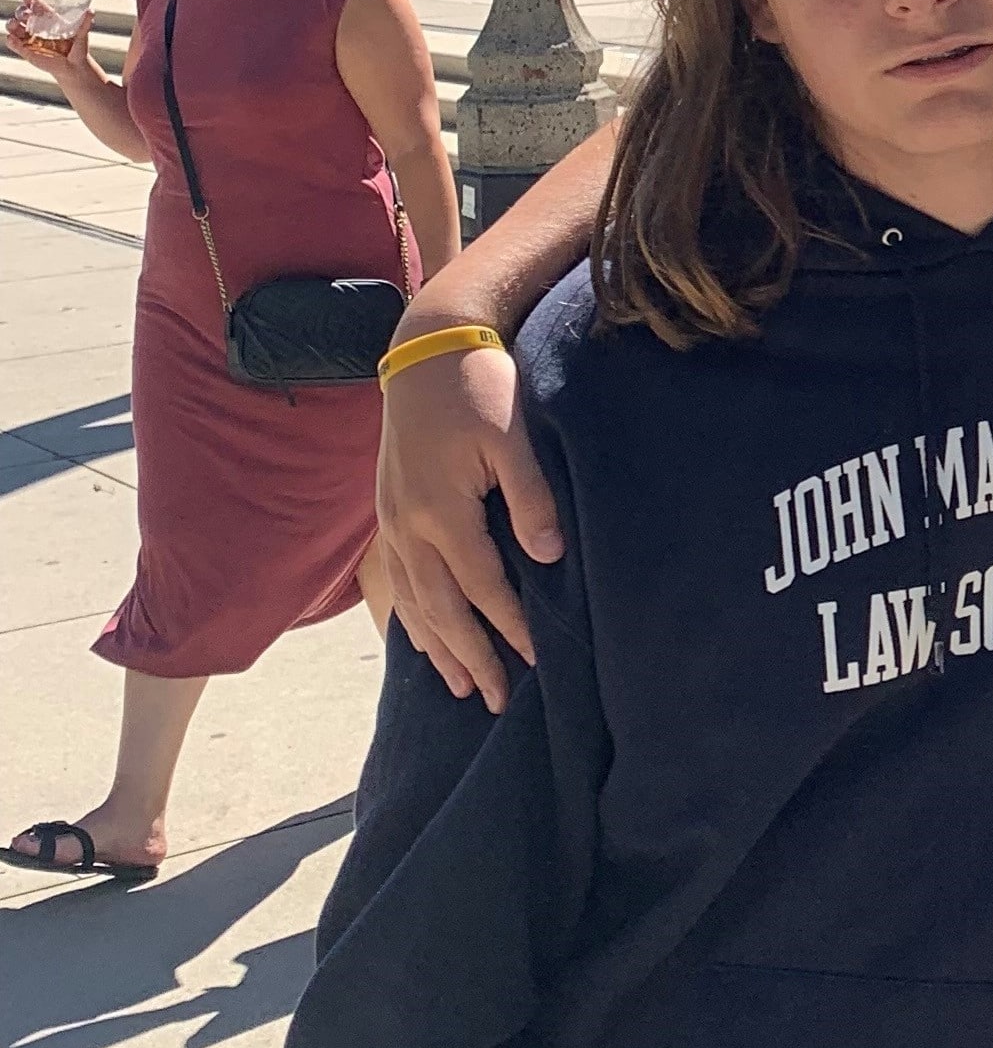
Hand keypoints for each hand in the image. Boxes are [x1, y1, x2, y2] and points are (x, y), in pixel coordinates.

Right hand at [4, 1, 89, 72]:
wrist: (73, 66)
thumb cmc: (77, 47)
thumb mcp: (81, 35)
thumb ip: (85, 24)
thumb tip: (91, 11)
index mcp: (49, 19)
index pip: (36, 5)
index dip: (30, 0)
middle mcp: (37, 26)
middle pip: (22, 14)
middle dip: (21, 11)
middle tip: (27, 14)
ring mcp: (30, 38)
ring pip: (14, 27)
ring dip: (11, 24)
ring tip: (15, 24)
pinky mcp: (26, 51)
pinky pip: (14, 44)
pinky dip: (11, 41)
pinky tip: (13, 39)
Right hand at [374, 337, 562, 711]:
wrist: (427, 348)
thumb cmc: (479, 385)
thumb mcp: (513, 433)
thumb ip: (530, 496)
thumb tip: (549, 557)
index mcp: (442, 512)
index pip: (482, 586)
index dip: (510, 626)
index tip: (536, 660)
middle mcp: (408, 526)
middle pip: (442, 608)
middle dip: (470, 656)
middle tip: (493, 699)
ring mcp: (392, 520)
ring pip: (414, 600)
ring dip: (437, 645)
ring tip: (457, 685)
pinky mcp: (388, 509)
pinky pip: (396, 578)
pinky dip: (411, 614)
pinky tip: (421, 634)